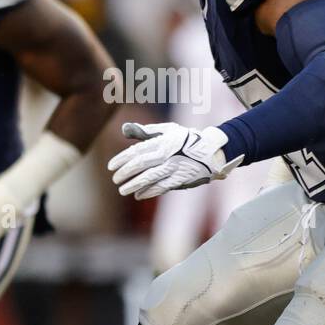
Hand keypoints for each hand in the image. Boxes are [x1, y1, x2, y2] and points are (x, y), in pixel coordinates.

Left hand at [108, 122, 241, 199]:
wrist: (213, 150)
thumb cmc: (187, 139)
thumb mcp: (168, 130)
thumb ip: (146, 131)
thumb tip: (125, 128)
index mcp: (162, 141)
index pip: (137, 150)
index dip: (121, 159)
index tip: (110, 167)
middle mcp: (167, 154)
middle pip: (141, 164)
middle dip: (125, 173)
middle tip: (115, 179)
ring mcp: (174, 167)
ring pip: (150, 177)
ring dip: (134, 185)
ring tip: (122, 190)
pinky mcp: (181, 179)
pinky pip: (162, 187)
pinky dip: (149, 192)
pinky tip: (138, 195)